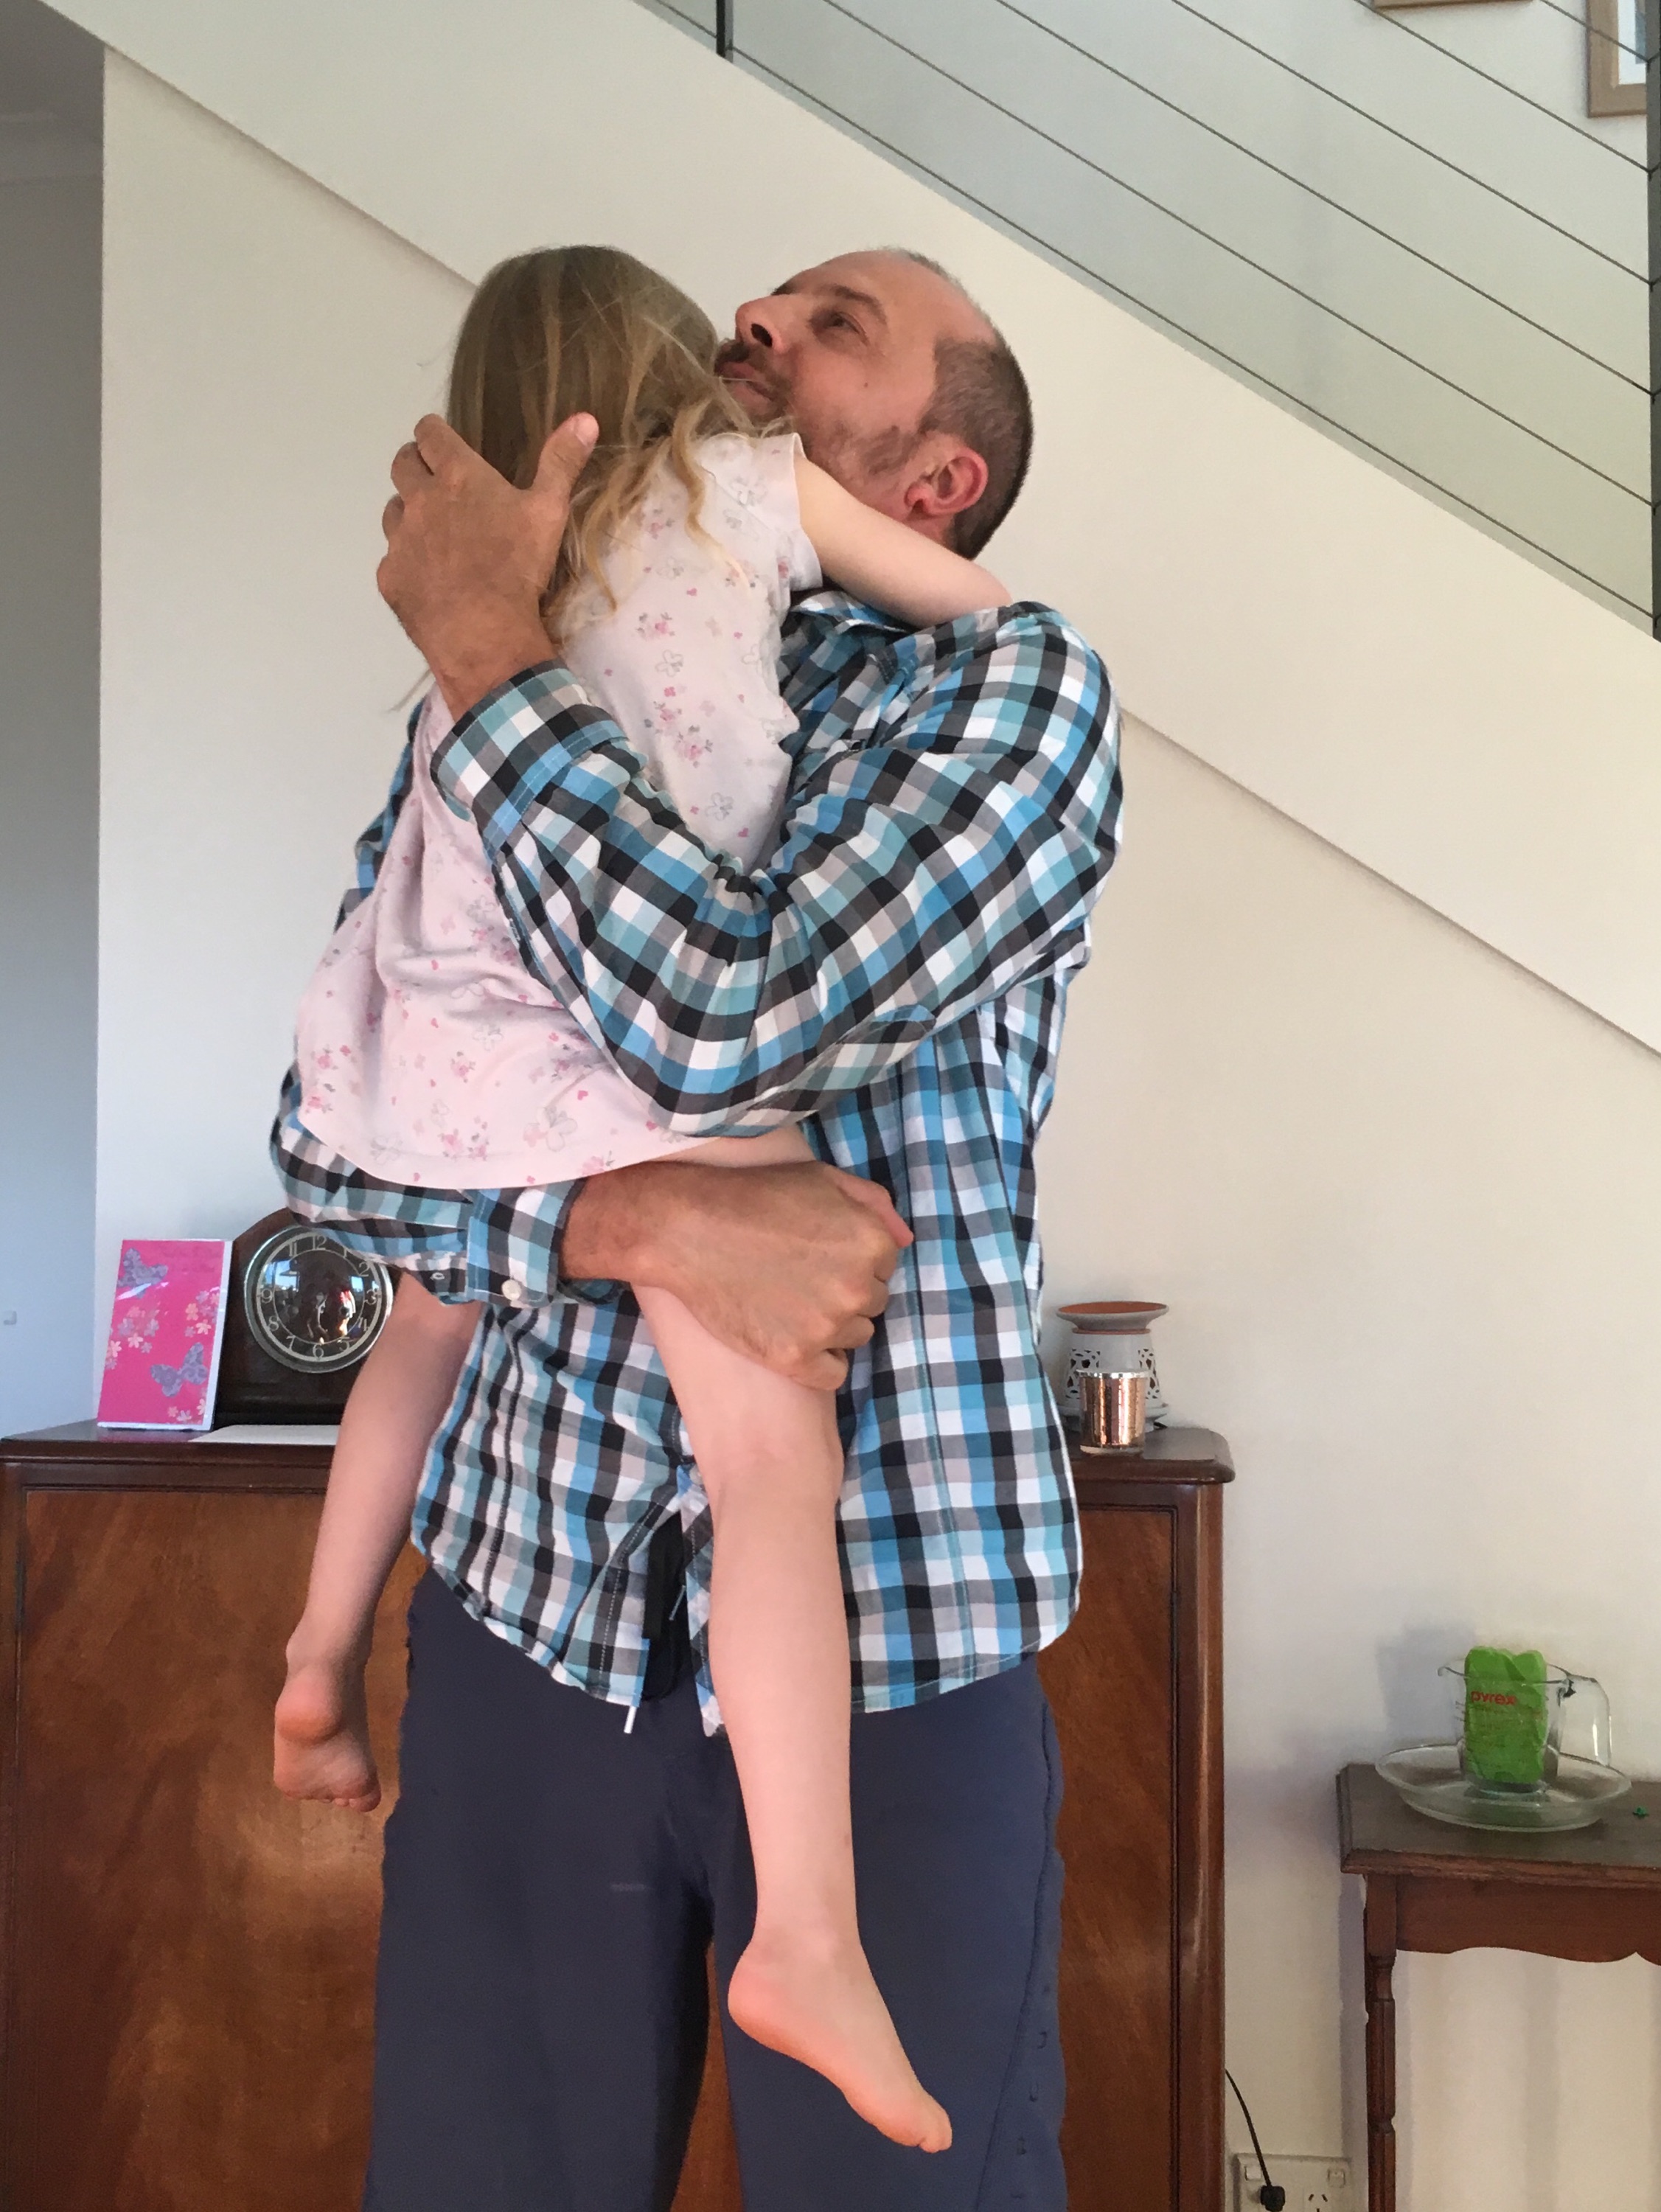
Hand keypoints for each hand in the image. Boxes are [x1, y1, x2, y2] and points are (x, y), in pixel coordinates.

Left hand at [377, 411, 598, 719]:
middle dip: (416, 466)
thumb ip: (561, 463)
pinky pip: (393, 559)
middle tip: (436, 483)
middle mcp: (419, 500)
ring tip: (434, 534)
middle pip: (402, 465)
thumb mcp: (548, 512)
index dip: (434, 433)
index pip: (429, 433)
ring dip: (409, 514)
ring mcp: (399, 540)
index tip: (442, 441)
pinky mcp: (390, 577)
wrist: (485, 636)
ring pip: (393, 512)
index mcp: (456, 476)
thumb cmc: (518, 569)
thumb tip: (585, 419)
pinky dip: (408, 562)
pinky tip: (430, 579)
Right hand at [563, 1158, 913, 1390]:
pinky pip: (833, 1373)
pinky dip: (817, 1361)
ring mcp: (827, 1327)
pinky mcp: (795, 1359)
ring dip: (831, 1326)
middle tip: (799, 1277)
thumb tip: (906, 1240)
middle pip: (871, 1304)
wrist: (688, 1229)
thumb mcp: (823, 1178)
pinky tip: (789, 1336)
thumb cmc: (755, 1196)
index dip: (850, 1259)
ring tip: (788, 1302)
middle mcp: (857, 1288)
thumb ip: (873, 1205)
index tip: (817, 1253)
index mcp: (872, 1243)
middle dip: (843, 1292)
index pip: (884, 1266)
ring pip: (854, 1337)